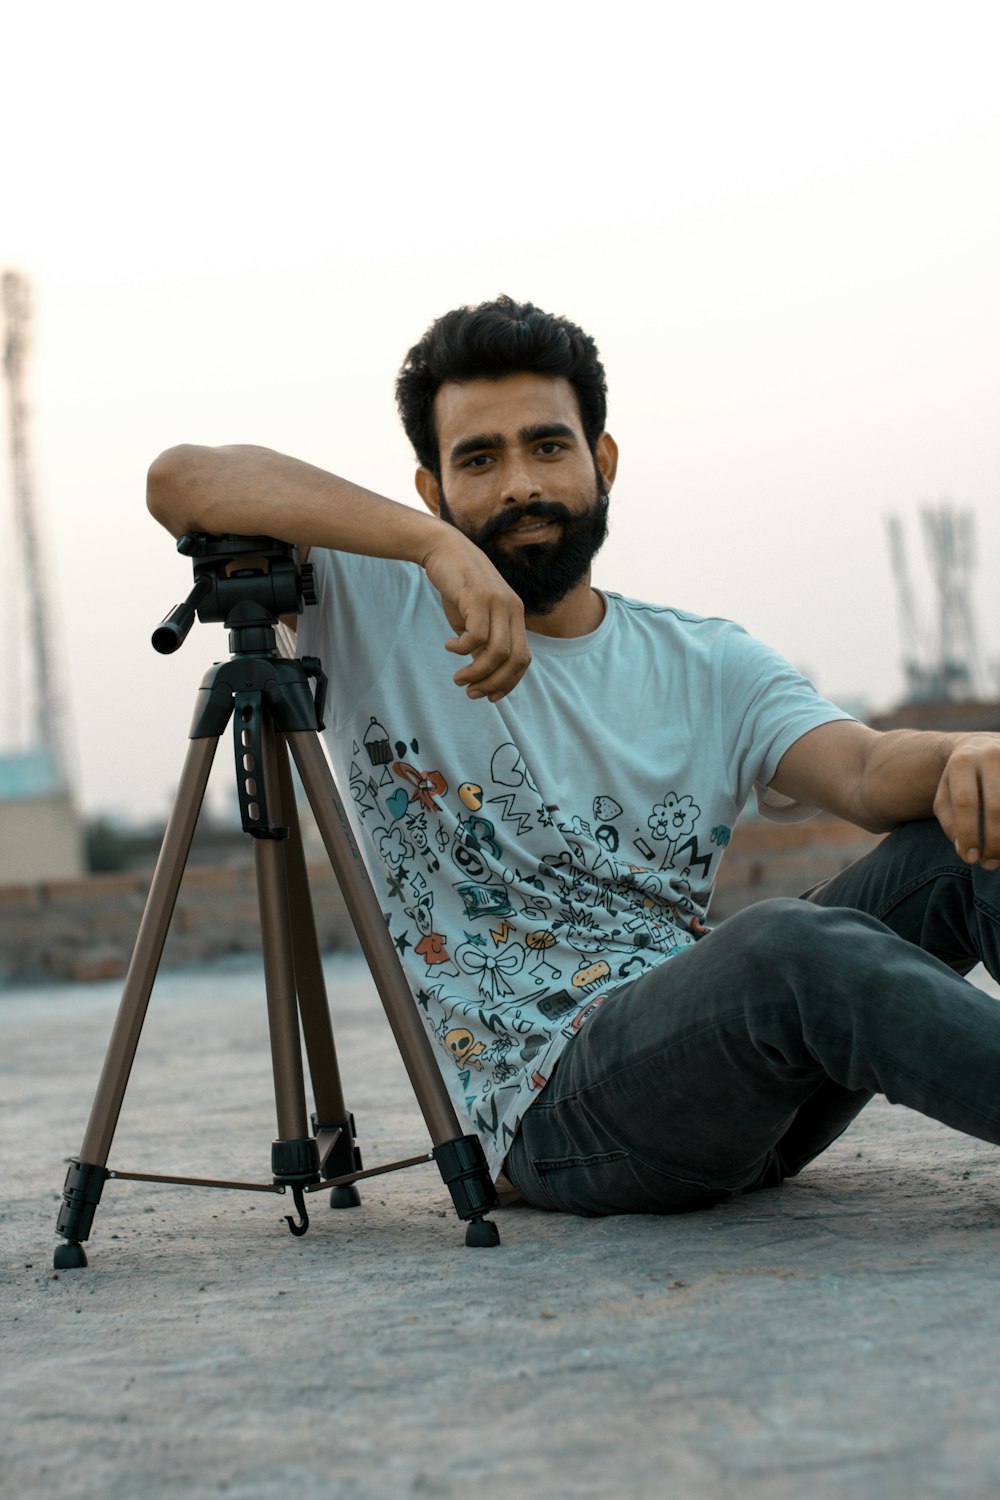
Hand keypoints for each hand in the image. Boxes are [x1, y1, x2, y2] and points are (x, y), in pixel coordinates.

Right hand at [420, 532, 530, 700]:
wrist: (444, 548)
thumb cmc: (458, 587)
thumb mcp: (473, 618)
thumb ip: (481, 643)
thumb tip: (483, 672)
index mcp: (516, 615)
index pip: (523, 658)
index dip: (509, 682)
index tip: (489, 696)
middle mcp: (513, 609)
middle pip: (516, 659)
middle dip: (495, 683)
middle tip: (472, 692)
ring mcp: (498, 602)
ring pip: (497, 652)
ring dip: (477, 672)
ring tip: (458, 678)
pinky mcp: (478, 597)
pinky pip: (477, 636)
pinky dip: (463, 649)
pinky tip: (449, 646)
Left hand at [933, 734, 999, 869]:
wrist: (981, 745)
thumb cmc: (961, 780)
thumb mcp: (945, 795)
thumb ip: (950, 821)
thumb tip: (963, 850)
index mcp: (963, 761)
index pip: (966, 802)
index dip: (969, 833)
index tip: (969, 859)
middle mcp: (990, 755)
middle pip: (997, 806)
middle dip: (994, 841)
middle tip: (989, 865)